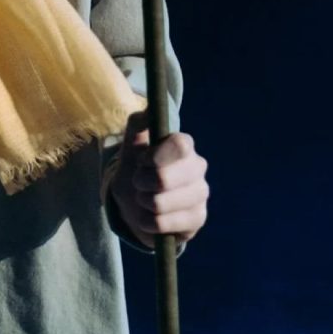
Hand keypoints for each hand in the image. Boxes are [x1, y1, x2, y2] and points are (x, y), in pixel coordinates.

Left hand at [109, 108, 208, 247]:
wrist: (137, 201)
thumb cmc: (137, 167)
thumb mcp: (131, 143)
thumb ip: (138, 123)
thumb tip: (149, 109)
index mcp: (184, 145)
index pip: (180, 145)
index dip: (156, 156)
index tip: (142, 161)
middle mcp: (198, 168)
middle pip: (165, 178)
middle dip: (141, 182)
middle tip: (138, 182)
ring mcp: (200, 195)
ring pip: (162, 203)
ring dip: (142, 202)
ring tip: (143, 199)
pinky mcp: (198, 219)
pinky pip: (164, 224)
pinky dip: (147, 222)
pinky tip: (149, 216)